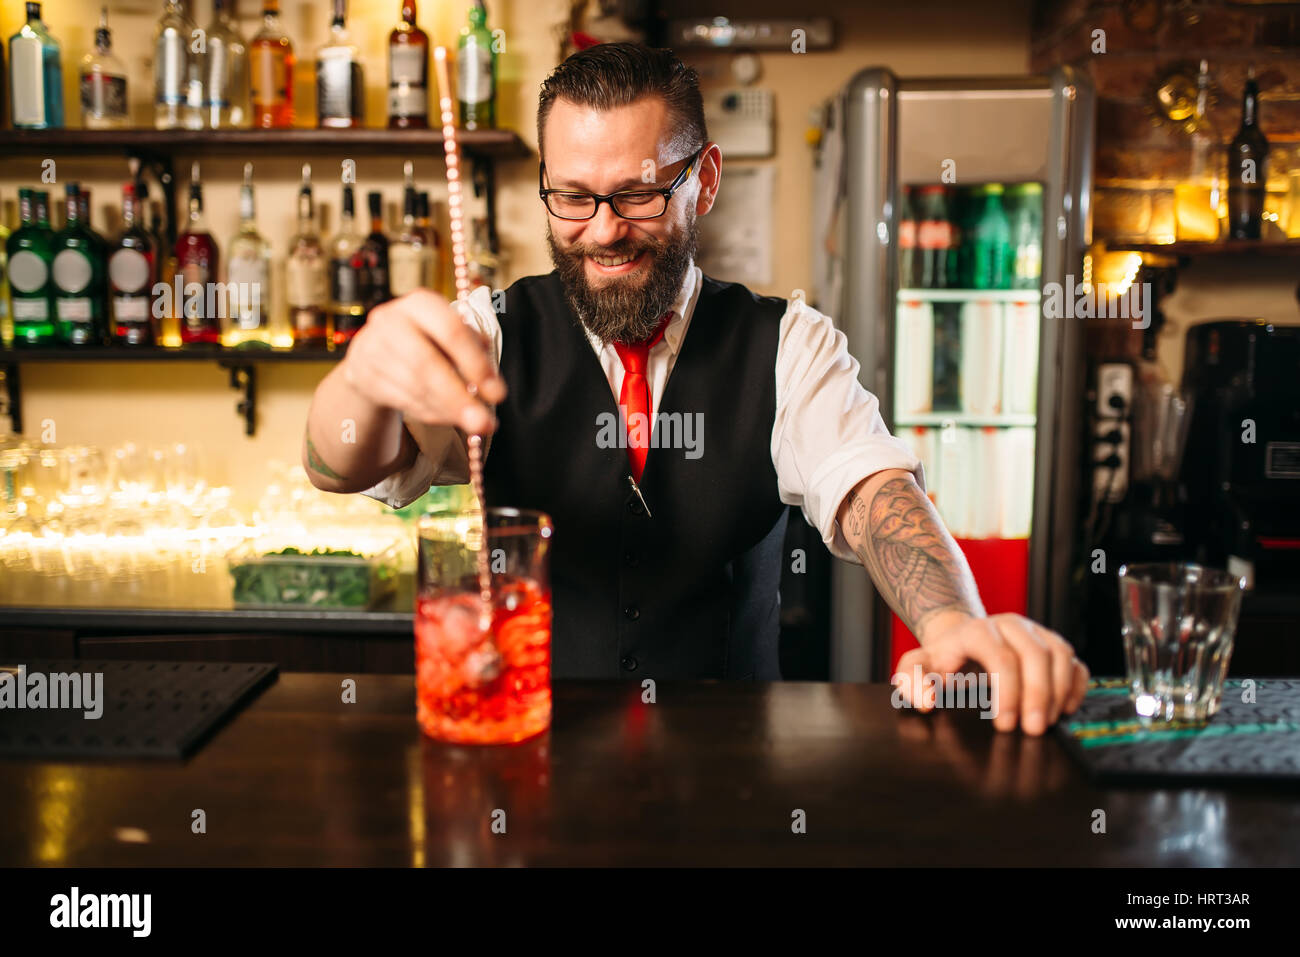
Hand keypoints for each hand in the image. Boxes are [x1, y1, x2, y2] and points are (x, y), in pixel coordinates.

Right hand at [339, 289, 505, 433]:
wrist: (375, 350)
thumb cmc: (425, 339)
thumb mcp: (449, 333)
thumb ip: (472, 349)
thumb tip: (490, 380)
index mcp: (421, 304)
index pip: (451, 331)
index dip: (475, 363)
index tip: (497, 391)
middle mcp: (392, 321)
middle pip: (426, 364)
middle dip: (458, 397)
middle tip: (484, 422)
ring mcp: (373, 349)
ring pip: (413, 387)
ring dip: (447, 410)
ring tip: (472, 423)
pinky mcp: (364, 376)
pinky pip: (402, 401)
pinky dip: (430, 413)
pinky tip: (448, 417)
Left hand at [891, 611, 1089, 735]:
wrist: (959, 639)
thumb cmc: (941, 658)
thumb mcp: (917, 667)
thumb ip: (911, 682)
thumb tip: (926, 701)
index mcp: (976, 630)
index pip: (1000, 657)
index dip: (1007, 692)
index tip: (1004, 725)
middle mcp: (1010, 625)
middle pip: (1035, 654)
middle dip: (1038, 695)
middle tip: (1033, 730)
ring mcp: (1035, 631)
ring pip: (1060, 654)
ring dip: (1059, 691)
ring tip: (1048, 722)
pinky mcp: (1052, 643)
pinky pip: (1074, 660)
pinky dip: (1076, 685)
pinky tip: (1066, 709)